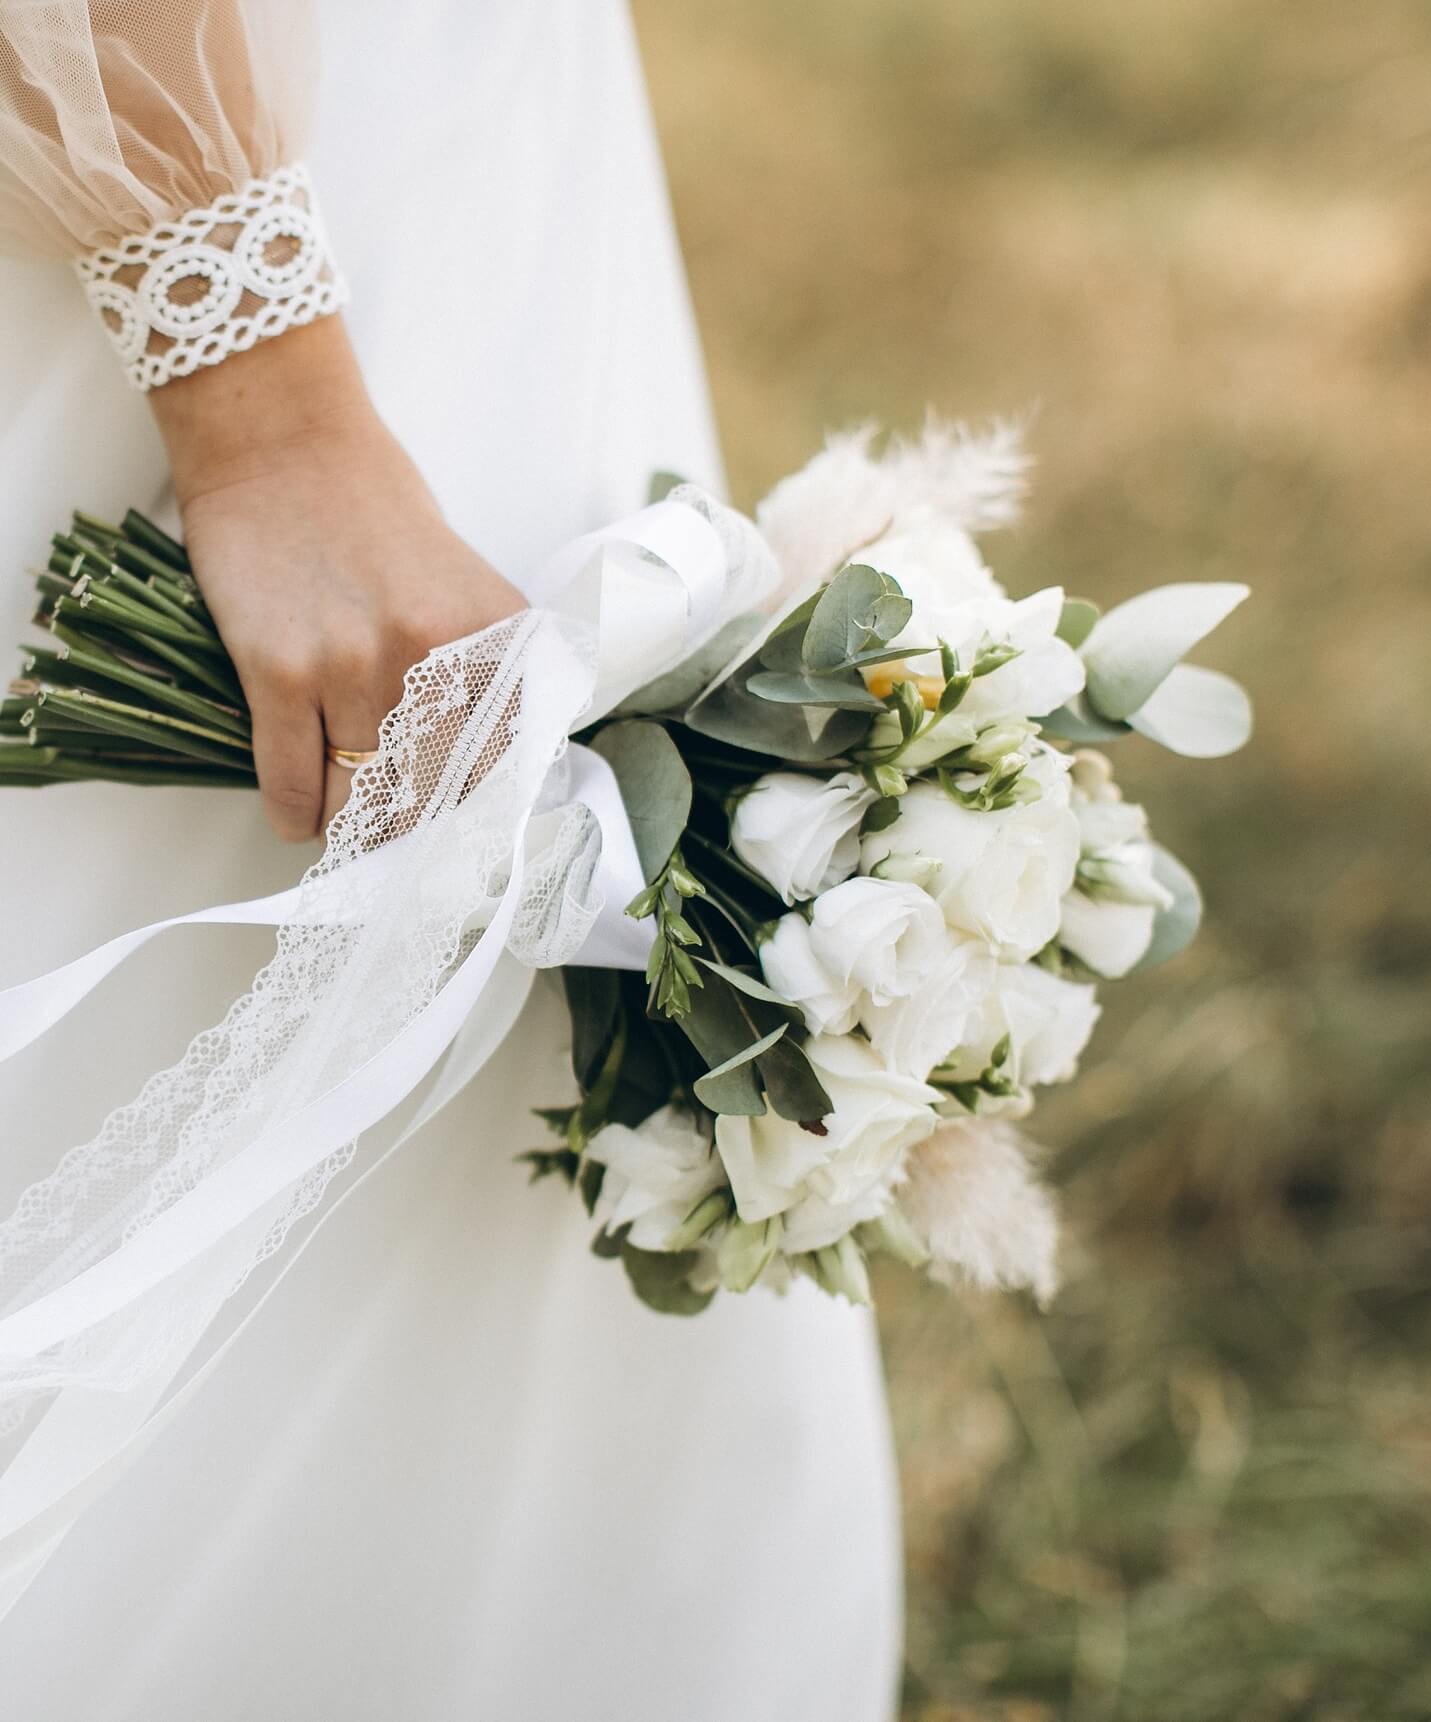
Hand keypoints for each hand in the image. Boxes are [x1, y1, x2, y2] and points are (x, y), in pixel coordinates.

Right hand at [149, 318, 525, 841]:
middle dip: (417, 835)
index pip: (506, 761)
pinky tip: (299, 819)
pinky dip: (296, 816)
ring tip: (349, 829)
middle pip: (433, 794)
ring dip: (353, 830)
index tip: (466, 834)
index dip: (481, 810)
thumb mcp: (466, 583)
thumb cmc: (374, 509)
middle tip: (404, 847)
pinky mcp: (277, 669)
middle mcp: (430, 654)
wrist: (282, 441)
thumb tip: (490, 770)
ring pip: (360, 799)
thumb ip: (487, 667)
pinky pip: (292, 781)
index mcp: (491, 632)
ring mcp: (351, 665)